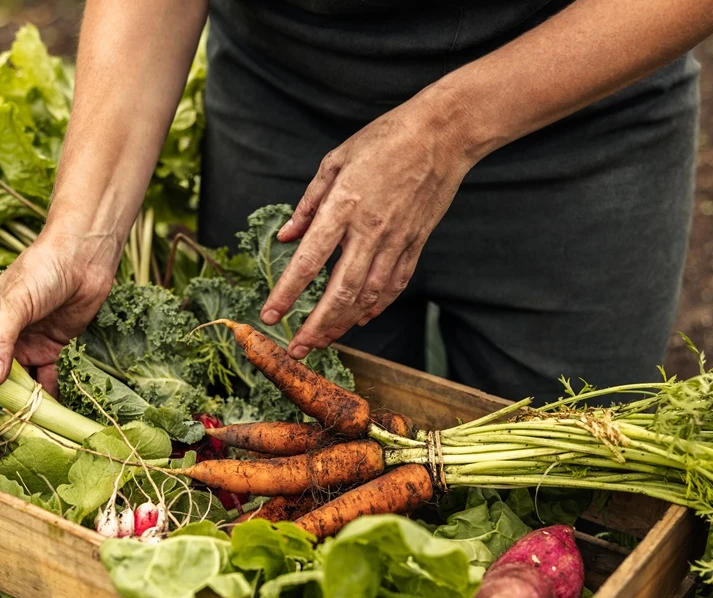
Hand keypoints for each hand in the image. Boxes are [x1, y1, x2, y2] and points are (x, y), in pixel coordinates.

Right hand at [0, 228, 119, 457]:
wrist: (85, 255)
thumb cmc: (43, 269)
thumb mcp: (15, 301)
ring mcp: (24, 347)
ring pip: (14, 392)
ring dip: (13, 418)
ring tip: (11, 446)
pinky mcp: (50, 351)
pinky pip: (45, 384)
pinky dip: (46, 403)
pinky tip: (47, 425)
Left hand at [260, 95, 473, 358]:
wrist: (443, 134)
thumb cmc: (385, 139)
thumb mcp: (336, 160)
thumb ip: (309, 203)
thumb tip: (286, 236)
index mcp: (344, 206)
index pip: (308, 261)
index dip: (286, 293)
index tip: (269, 316)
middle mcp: (370, 230)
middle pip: (339, 291)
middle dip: (316, 326)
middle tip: (297, 349)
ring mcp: (396, 240)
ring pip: (368, 296)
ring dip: (343, 323)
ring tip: (323, 340)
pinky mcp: (416, 243)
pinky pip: (394, 285)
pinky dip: (376, 306)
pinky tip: (360, 319)